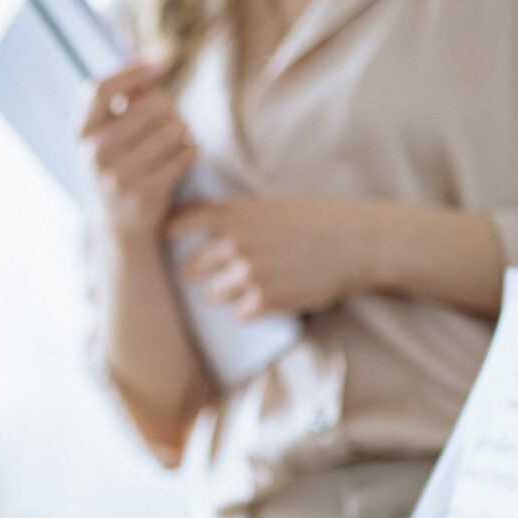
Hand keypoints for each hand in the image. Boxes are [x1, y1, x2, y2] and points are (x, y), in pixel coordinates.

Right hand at [77, 61, 192, 240]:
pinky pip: (185, 154)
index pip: (99, 89)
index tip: (161, 66)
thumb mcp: (106, 135)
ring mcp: (118, 175)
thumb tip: (153, 65)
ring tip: (179, 138)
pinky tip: (187, 153)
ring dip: (184, 131)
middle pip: (149, 106)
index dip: (132, 72)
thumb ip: (123, 100)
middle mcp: (94, 152)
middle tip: (174, 118)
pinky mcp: (146, 193)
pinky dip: (192, 150)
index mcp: (81, 132)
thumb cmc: (117, 166)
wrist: (119, 225)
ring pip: (173, 130)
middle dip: (170, 108)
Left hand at [166, 194, 384, 316]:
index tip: (160, 238)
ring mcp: (251, 274)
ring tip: (234, 286)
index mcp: (237, 214)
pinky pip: (238, 312)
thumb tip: (199, 222)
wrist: (357, 243)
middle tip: (192, 273)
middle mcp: (238, 244)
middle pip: (191, 265)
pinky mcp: (266, 300)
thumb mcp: (271, 205)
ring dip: (218, 293)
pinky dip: (244, 309)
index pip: (182, 222)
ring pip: (213, 293)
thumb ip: (237, 215)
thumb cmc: (316, 220)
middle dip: (192, 271)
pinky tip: (256, 301)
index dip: (167, 231)